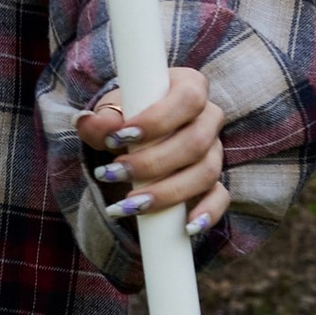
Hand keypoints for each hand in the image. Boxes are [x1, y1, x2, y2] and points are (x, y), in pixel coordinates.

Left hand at [77, 64, 228, 238]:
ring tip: (127, 205)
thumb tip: (94, 124)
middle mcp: (209, 118)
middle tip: (112, 174)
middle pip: (196, 141)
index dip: (158, 119)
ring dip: (167, 192)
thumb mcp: (109, 114)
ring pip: (206, 172)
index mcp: (190, 88)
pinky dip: (207, 213)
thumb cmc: (125, 119)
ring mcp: (215, 151)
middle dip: (152, 163)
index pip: (188, 98)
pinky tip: (186, 227)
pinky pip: (221, 198)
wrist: (133, 140)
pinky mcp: (215, 181)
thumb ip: (100, 119)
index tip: (121, 137)